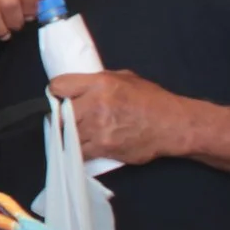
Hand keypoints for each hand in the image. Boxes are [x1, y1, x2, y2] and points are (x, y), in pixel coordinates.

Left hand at [48, 69, 190, 165]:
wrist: (173, 125)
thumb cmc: (152, 100)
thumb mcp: (124, 78)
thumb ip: (97, 81)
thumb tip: (78, 87)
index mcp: (100, 83)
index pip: (59, 86)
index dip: (56, 92)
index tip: (59, 97)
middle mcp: (96, 105)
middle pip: (60, 114)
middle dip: (62, 117)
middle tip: (69, 118)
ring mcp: (98, 128)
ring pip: (68, 134)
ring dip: (70, 135)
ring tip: (79, 132)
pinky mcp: (104, 147)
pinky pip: (80, 151)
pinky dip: (79, 150)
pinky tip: (85, 145)